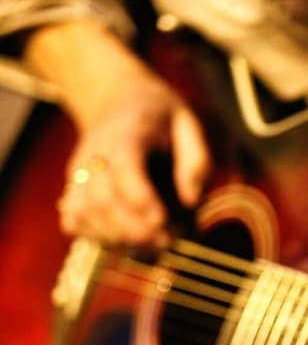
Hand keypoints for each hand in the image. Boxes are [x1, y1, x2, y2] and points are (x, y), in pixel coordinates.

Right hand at [25, 21, 209, 248]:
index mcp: (126, 134)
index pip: (124, 166)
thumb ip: (196, 160)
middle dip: (133, 228)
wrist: (115, 100)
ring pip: (85, 214)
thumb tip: (191, 200)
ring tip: (152, 244)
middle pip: (101, 198)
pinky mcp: (73, 190)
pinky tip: (126, 240)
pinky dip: (98, 238)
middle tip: (165, 242)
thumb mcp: (188, 125)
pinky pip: (75, 222)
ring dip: (119, 238)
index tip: (161, 221)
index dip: (139, 197)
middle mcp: (95, 154)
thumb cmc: (161, 119)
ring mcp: (79, 173)